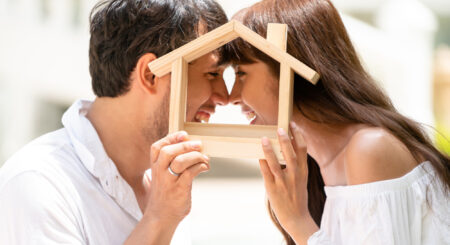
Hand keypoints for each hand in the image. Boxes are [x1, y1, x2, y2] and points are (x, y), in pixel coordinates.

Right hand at [145, 131, 209, 225]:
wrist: (160, 219)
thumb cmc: (164, 198)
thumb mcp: (161, 179)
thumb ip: (169, 166)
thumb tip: (189, 151)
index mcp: (154, 168)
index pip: (156, 148)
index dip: (170, 138)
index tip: (183, 135)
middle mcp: (160, 173)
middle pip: (167, 152)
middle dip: (184, 145)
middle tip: (198, 144)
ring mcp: (169, 182)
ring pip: (179, 161)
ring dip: (195, 156)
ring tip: (204, 158)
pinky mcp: (179, 190)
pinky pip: (190, 173)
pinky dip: (200, 167)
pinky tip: (205, 167)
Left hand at [259, 122, 317, 243]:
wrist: (297, 218)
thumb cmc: (298, 196)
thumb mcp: (301, 179)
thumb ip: (296, 164)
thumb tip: (287, 146)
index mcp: (303, 171)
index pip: (303, 149)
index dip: (298, 135)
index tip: (292, 125)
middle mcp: (295, 175)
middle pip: (291, 154)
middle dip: (285, 140)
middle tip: (280, 128)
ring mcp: (283, 182)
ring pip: (275, 163)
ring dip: (270, 150)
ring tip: (264, 138)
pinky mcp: (273, 189)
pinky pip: (266, 173)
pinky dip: (262, 162)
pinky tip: (259, 155)